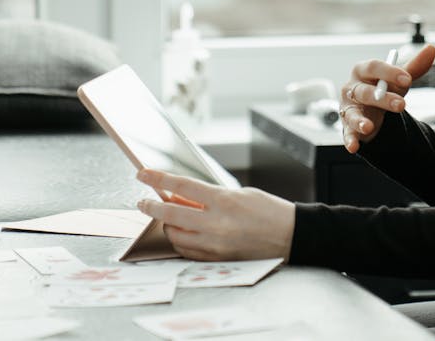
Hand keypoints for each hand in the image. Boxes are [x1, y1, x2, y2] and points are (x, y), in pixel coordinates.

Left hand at [135, 169, 294, 261]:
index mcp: (224, 200)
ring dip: (168, 223)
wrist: (291, 236)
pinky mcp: (217, 259)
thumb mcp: (240, 194)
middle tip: (143, 202)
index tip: (143, 174)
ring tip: (169, 216)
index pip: (182, 186)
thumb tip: (183, 195)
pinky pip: (187, 250)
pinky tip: (181, 232)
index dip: (158, 179)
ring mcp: (215, 244)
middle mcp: (216, 223)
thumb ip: (211, 196)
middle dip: (151, 206)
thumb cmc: (270, 210)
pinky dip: (180, 240)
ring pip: (175, 234)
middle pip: (170, 213)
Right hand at [339, 43, 434, 152]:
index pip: (373, 67)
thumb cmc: (383, 89)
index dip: (389, 72)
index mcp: (363, 71)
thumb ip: (414, 67)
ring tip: (369, 126)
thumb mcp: (399, 79)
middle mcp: (351, 88)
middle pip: (365, 91)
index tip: (408, 79)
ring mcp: (348, 108)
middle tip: (402, 105)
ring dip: (360, 120)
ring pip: (353, 113)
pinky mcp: (348, 127)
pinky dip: (350, 140)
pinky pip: (348, 133)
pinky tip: (354, 147)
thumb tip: (432, 49)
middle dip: (383, 98)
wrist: (371, 110)